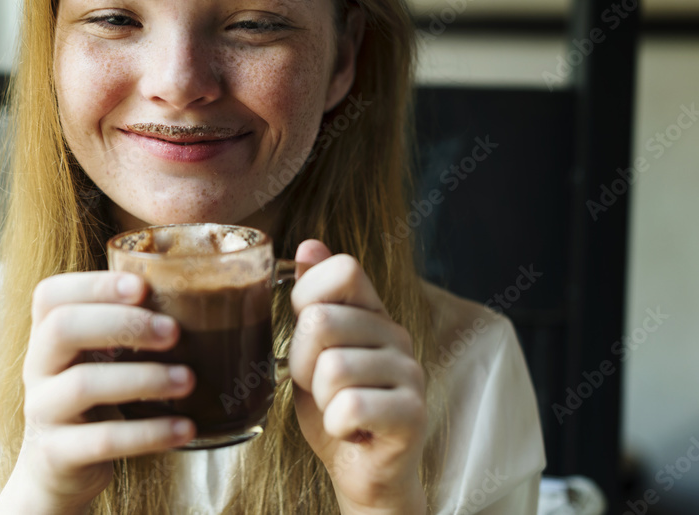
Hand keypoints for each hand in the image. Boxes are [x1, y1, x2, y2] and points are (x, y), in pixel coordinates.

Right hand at [0, 272, 195, 513]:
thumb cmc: (94, 399)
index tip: (142, 287)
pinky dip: (149, 433)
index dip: (94, 285)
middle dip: (123, 323)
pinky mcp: (57, 454)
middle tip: (173, 332)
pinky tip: (184, 427)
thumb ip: (126, 330)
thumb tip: (197, 296)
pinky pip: (103, 440)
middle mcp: (37, 367)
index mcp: (46, 335)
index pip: (51, 294)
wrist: (58, 470)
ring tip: (189, 380)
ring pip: (83, 384)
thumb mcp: (98, 360)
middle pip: (62, 328)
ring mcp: (43, 411)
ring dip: (143, 378)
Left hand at [288, 240, 427, 513]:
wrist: (360, 470)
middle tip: (321, 388)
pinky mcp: (413, 414)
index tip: (307, 335)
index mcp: (372, 312)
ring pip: (332, 369)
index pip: (342, 269)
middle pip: (322, 322)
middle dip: (302, 364)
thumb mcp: (312, 350)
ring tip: (338, 409)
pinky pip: (350, 407)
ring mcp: (410, 373)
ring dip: (320, 400)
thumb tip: (310, 246)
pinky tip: (350, 429)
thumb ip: (312, 299)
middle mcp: (397, 334)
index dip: (307, 299)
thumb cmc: (333, 406)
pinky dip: (335, 425)